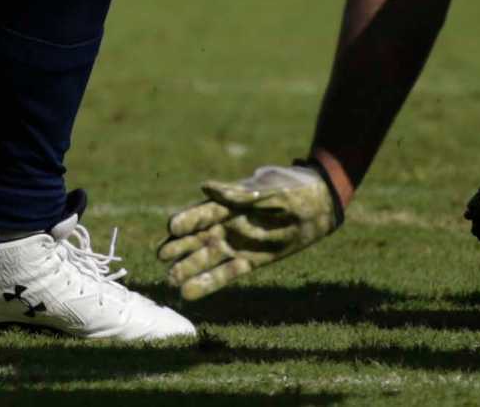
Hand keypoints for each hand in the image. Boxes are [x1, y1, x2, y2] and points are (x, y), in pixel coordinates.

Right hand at [158, 162, 341, 299]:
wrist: (318, 204)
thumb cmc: (293, 190)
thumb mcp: (269, 190)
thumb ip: (238, 194)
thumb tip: (205, 187)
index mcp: (230, 203)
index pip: (203, 213)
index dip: (188, 219)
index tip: (171, 227)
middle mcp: (228, 224)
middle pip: (199, 238)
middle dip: (180, 248)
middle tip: (160, 258)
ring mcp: (238, 244)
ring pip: (208, 259)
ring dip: (190, 269)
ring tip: (170, 281)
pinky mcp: (251, 261)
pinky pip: (227, 274)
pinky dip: (209, 282)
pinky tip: (190, 292)